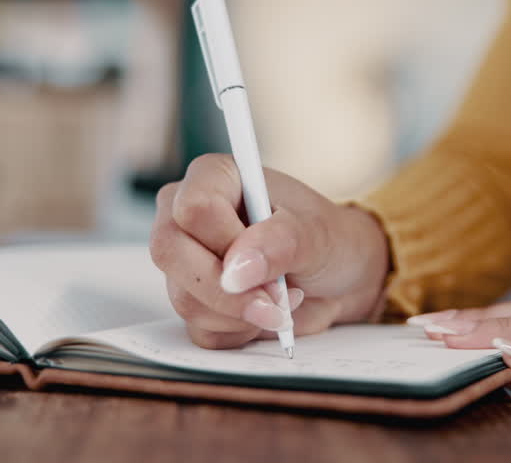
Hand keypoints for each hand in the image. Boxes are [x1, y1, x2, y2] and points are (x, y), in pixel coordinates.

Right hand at [149, 154, 389, 348]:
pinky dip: (239, 332)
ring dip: (241, 313)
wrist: (339, 276)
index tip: (267, 264)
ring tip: (281, 300)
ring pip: (185, 298)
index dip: (227, 243)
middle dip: (228, 290)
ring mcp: (186, 260)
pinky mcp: (194, 300)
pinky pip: (199, 329)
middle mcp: (187, 215)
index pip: (193, 208)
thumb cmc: (327, 238)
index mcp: (214, 178)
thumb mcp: (317, 233)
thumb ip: (279, 243)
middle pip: (171, 253)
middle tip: (277, 301)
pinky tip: (264, 314)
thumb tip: (237, 270)